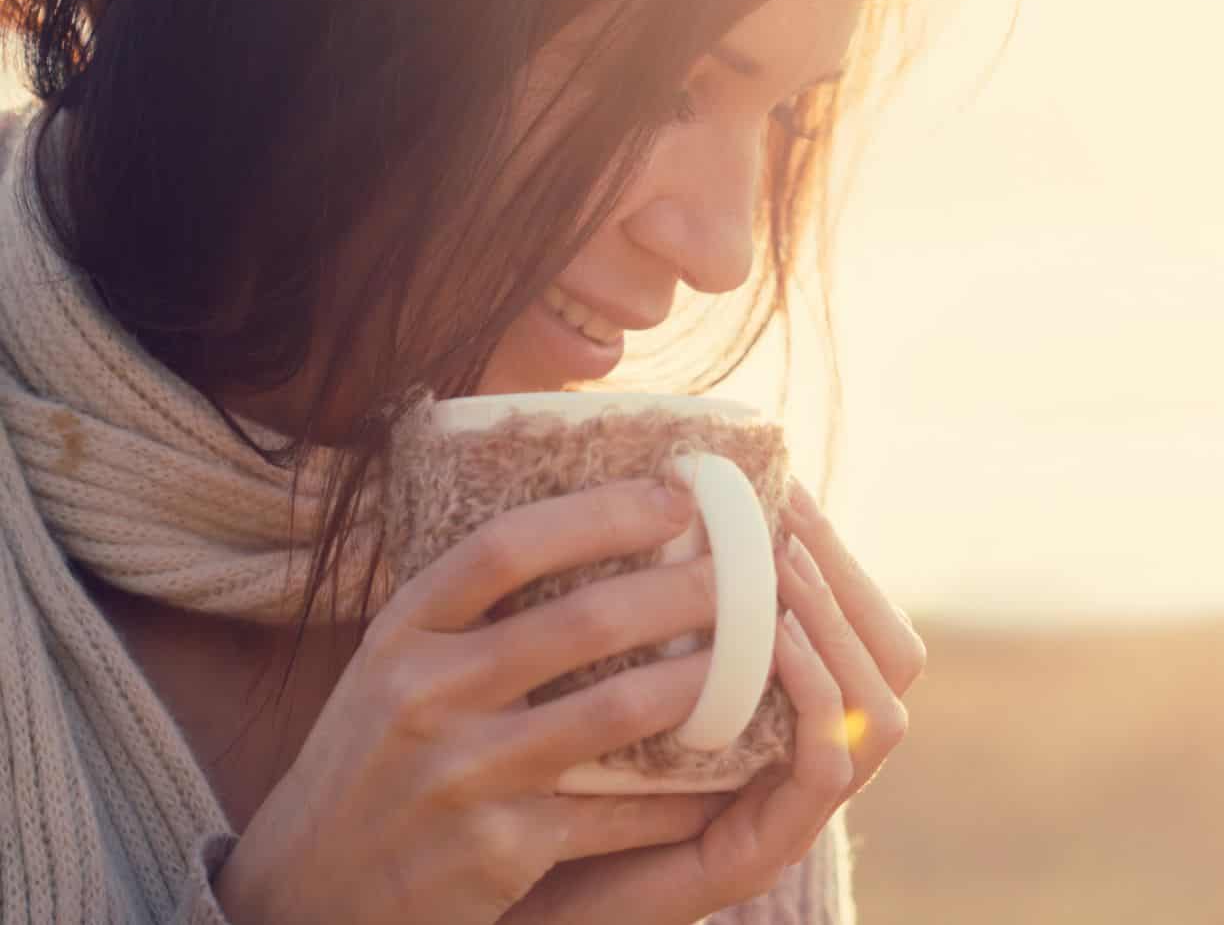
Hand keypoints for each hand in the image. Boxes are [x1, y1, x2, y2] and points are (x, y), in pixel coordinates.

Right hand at [215, 478, 739, 924]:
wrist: (303, 896)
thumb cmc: (375, 762)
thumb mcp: (392, 671)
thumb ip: (467, 612)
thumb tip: (586, 524)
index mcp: (402, 634)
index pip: (506, 546)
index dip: (602, 513)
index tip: (678, 496)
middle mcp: (425, 694)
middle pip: (586, 619)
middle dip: (688, 590)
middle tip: (753, 572)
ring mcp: (462, 773)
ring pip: (620, 708)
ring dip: (709, 680)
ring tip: (763, 656)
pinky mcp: (497, 849)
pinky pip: (619, 807)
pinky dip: (683, 789)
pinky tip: (732, 769)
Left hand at [498, 478, 927, 923]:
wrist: (485, 906)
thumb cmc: (533, 780)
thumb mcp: (601, 676)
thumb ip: (647, 612)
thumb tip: (651, 492)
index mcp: (778, 717)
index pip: (860, 625)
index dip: (835, 553)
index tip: (784, 487)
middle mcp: (801, 765)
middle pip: (893, 662)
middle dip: (847, 576)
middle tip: (787, 516)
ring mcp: (786, 816)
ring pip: (880, 715)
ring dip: (836, 628)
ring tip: (783, 567)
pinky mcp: (757, 857)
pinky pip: (825, 770)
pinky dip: (815, 698)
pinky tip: (774, 642)